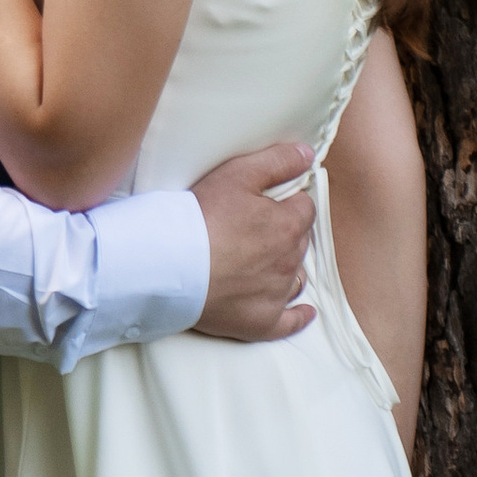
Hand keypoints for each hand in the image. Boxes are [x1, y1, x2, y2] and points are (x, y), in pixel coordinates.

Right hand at [190, 140, 317, 342]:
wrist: (170, 263)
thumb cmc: (200, 217)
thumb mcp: (237, 174)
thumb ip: (277, 161)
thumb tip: (307, 155)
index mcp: (288, 226)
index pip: (304, 209)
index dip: (288, 203)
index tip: (269, 204)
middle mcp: (289, 261)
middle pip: (299, 243)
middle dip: (285, 234)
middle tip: (256, 229)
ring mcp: (276, 294)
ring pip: (295, 278)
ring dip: (287, 269)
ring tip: (265, 263)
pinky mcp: (261, 321)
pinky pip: (289, 322)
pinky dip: (298, 316)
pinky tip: (304, 312)